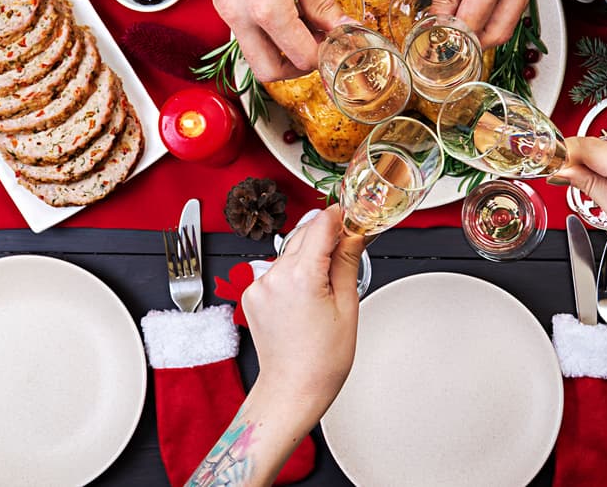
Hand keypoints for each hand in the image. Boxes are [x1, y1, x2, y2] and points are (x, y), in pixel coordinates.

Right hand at [182, 0, 343, 81]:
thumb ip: (321, 0)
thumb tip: (338, 25)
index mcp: (266, 7)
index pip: (300, 56)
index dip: (325, 55)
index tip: (339, 43)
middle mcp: (239, 15)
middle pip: (269, 71)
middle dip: (297, 68)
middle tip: (320, 47)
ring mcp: (225, 8)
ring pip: (253, 52)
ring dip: (280, 50)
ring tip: (306, 23)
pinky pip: (243, 31)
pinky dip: (265, 32)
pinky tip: (286, 8)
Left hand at [242, 206, 364, 432]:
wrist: (293, 389)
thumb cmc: (321, 360)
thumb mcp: (347, 305)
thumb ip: (347, 261)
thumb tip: (354, 233)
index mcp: (301, 276)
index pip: (321, 224)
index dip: (340, 216)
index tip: (352, 216)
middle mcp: (274, 276)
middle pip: (304, 235)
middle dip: (326, 236)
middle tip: (349, 247)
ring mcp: (259, 286)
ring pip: (290, 253)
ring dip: (309, 256)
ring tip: (327, 285)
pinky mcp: (251, 295)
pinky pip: (277, 271)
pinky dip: (293, 274)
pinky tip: (306, 296)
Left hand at [426, 0, 544, 47]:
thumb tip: (440, 19)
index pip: (473, 25)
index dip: (451, 39)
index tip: (435, 43)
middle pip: (501, 31)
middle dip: (473, 44)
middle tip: (448, 44)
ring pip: (513, 18)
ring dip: (487, 27)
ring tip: (458, 23)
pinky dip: (500, 8)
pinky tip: (476, 3)